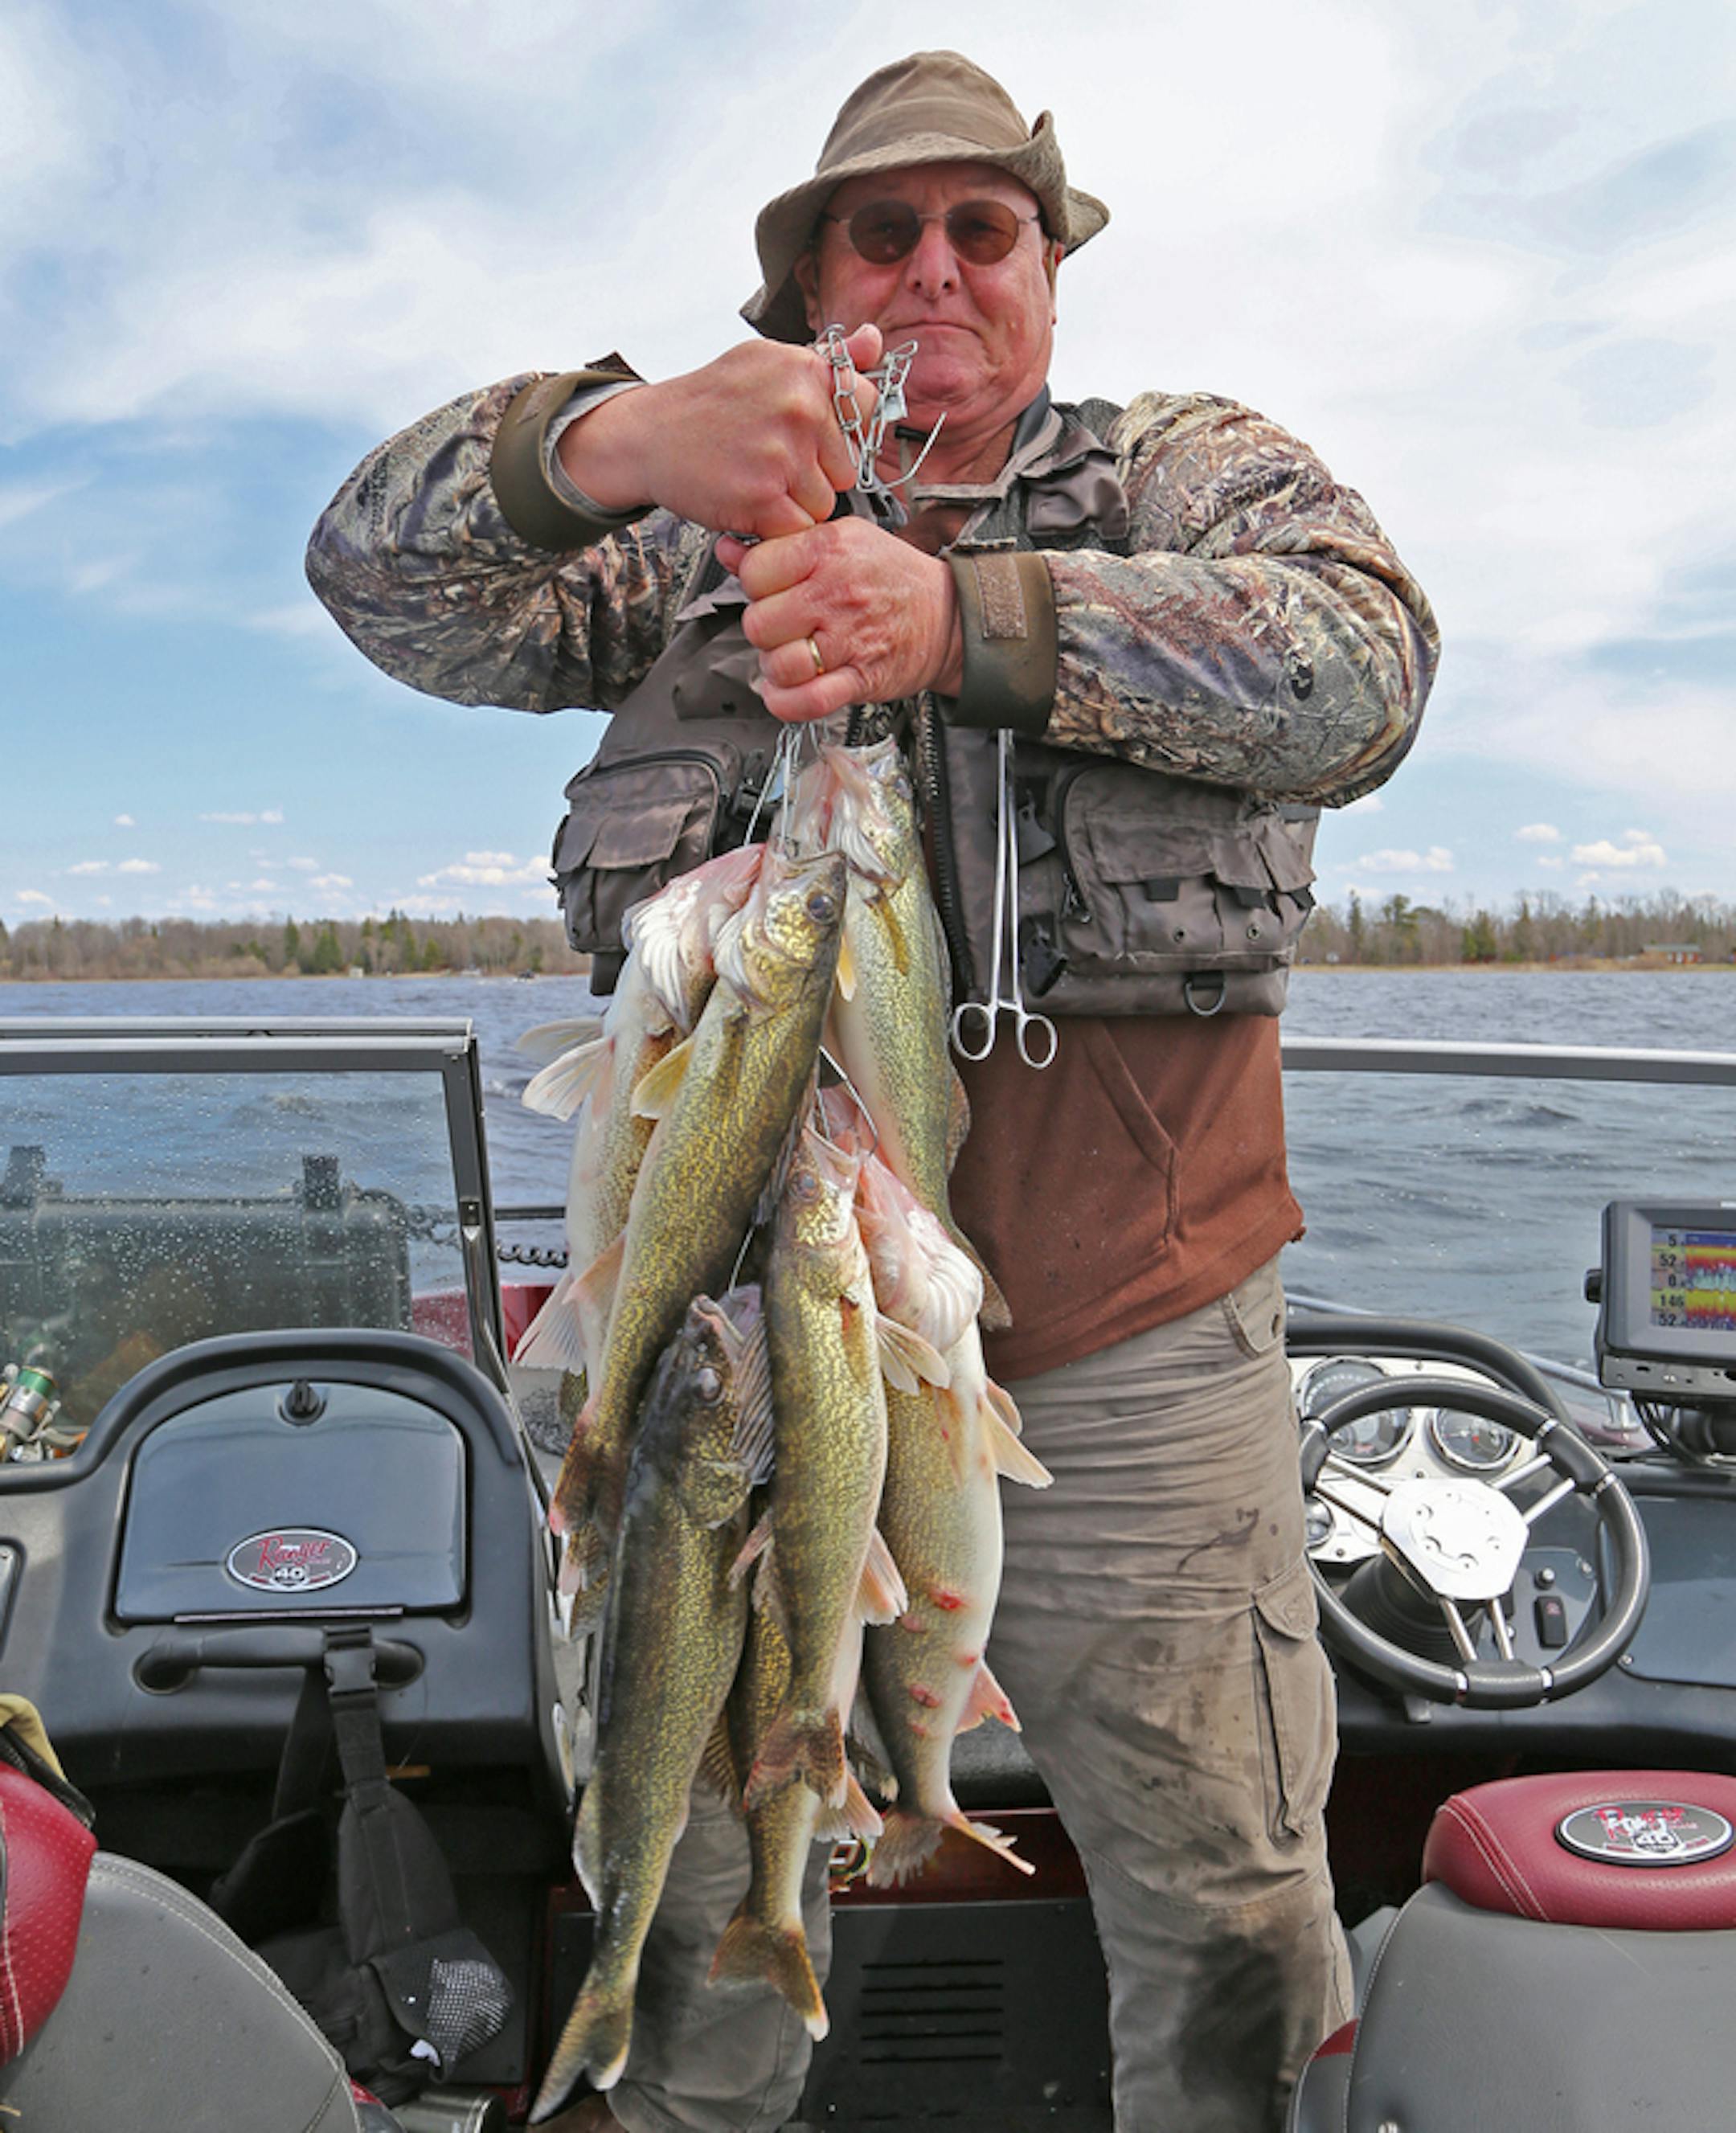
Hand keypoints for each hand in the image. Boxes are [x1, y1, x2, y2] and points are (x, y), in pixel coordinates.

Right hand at [557, 327, 881, 539]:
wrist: (649, 435)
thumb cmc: (709, 403)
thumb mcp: (767, 363)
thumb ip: (828, 362)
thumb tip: (872, 341)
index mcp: (805, 369)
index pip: (866, 409)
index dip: (839, 430)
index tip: (807, 432)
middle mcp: (800, 406)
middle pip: (846, 467)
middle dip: (814, 472)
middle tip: (768, 458)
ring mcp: (783, 453)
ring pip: (823, 502)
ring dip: (793, 503)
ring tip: (755, 477)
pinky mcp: (765, 496)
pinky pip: (798, 528)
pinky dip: (774, 526)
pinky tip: (747, 499)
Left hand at [718, 520, 964, 722]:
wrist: (948, 615)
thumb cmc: (892, 578)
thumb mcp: (841, 541)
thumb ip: (781, 548)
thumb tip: (728, 550)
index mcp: (827, 550)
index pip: (755, 572)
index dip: (755, 585)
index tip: (771, 590)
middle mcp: (836, 593)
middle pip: (759, 623)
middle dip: (764, 631)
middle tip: (782, 628)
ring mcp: (849, 638)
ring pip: (779, 663)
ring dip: (777, 668)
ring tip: (791, 657)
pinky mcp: (860, 678)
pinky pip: (808, 700)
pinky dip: (787, 703)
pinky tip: (787, 692)